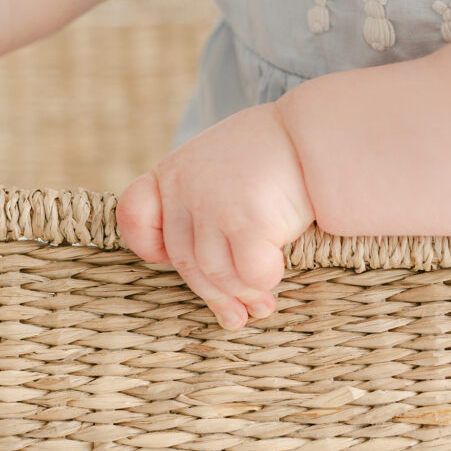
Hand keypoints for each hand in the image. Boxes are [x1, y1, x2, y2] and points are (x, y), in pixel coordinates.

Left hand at [116, 102, 314, 330]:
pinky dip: (264, 281)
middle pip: (185, 260)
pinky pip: (250, 274)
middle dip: (213, 295)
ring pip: (218, 274)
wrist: (316, 134)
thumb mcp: (220, 164)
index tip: (166, 258)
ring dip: (243, 294)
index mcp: (173, 171)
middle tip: (235, 316)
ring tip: (262, 304)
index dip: (148, 244)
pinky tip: (276, 276)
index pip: (135, 214)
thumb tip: (208, 274)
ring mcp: (214, 205)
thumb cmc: (273, 155)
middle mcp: (185, 188)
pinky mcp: (248, 222)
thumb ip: (200, 202)